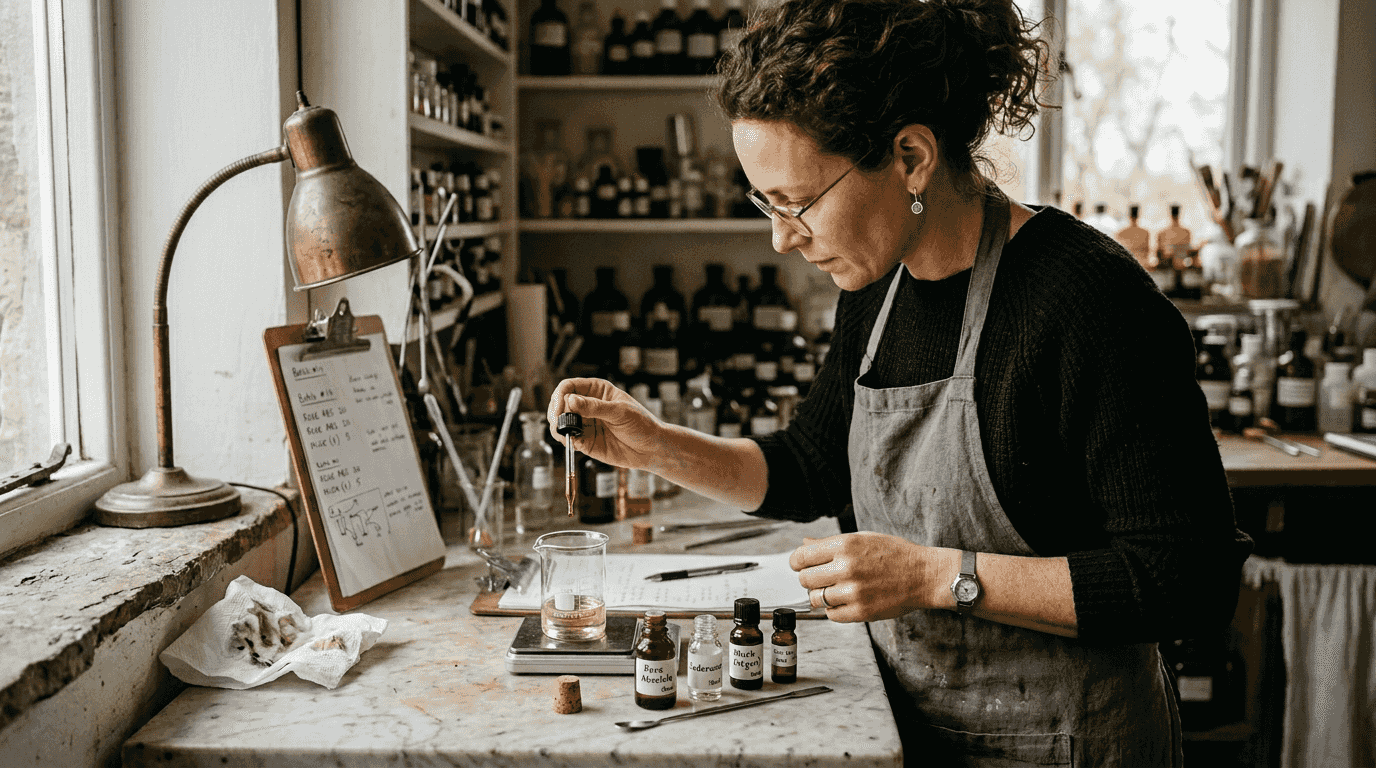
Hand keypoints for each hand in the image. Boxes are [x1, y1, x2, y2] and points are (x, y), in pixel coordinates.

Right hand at [547, 378, 663, 470]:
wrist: (651, 449)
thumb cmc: (642, 424)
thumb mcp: (620, 412)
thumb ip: (595, 407)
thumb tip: (571, 400)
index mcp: (596, 390)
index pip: (569, 386)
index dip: (560, 396)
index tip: (560, 408)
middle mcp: (587, 405)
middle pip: (560, 404)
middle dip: (557, 413)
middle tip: (561, 423)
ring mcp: (585, 423)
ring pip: (561, 422)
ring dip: (558, 428)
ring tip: (566, 434)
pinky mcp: (585, 441)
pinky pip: (568, 439)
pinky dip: (566, 440)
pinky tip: (573, 442)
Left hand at [789, 533, 949, 622]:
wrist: (924, 575)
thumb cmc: (895, 554)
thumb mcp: (863, 539)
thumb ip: (830, 543)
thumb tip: (805, 544)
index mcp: (845, 545)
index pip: (801, 556)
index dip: (797, 562)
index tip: (801, 565)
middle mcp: (846, 568)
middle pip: (805, 580)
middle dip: (809, 579)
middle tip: (821, 578)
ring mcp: (853, 592)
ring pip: (816, 599)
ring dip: (821, 596)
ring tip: (836, 590)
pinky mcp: (861, 612)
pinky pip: (831, 615)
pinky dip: (834, 610)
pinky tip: (846, 601)